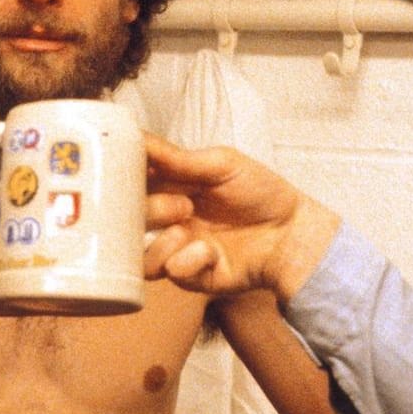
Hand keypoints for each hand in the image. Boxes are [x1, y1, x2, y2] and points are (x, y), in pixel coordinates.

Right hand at [141, 134, 340, 299]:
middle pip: (130, 222)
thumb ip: (176, 157)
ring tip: (184, 230)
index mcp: (171, 189)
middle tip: (182, 206)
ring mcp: (179, 250)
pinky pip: (171, 272)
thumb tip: (136, 137)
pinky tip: (210, 251)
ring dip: (159, 241)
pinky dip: (187, 260)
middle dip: (148, 211)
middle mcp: (169, 221)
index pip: (131, 185)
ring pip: (141, 256)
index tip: (120, 175)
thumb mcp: (221, 164)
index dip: (121, 182)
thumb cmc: (262, 193)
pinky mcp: (193, 276)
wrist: (292, 232)